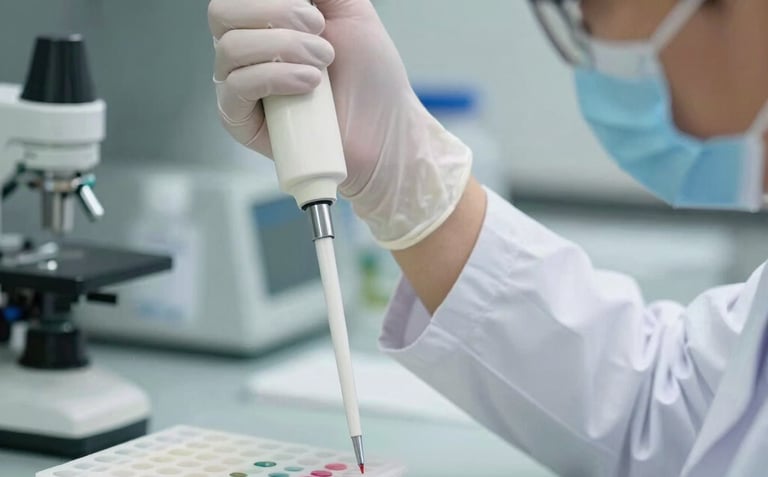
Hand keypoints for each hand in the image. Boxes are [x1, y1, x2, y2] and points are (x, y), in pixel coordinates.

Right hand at [208, 0, 471, 249]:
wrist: (385, 130)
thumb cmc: (371, 78)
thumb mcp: (352, 12)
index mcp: (264, 22)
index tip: (313, 9)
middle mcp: (246, 51)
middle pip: (221, 13)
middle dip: (275, 13)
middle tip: (318, 31)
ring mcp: (240, 86)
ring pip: (230, 49)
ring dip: (284, 47)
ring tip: (322, 64)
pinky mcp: (241, 121)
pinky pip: (236, 88)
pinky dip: (274, 77)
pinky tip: (308, 84)